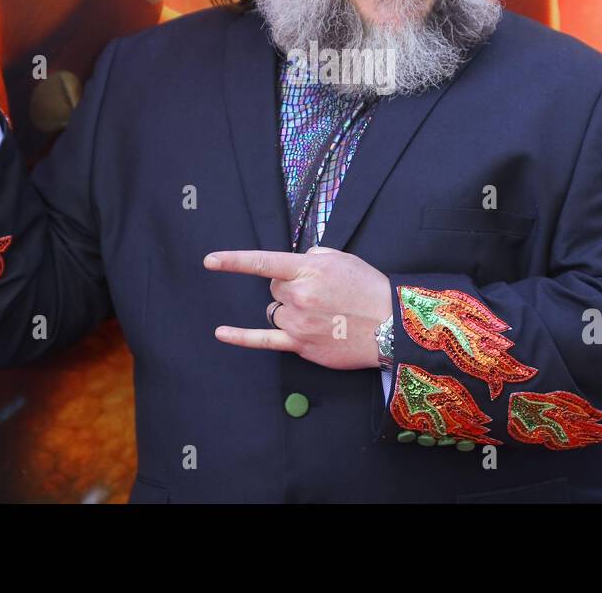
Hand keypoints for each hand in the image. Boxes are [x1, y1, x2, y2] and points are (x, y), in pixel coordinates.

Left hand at [206, 246, 393, 369]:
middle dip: (289, 290)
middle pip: (273, 290)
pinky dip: (240, 336)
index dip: (234, 261)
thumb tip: (297, 262)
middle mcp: (298, 295)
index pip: (264, 262)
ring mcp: (297, 322)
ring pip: (274, 312)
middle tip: (320, 297)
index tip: (210, 261)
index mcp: (308, 269)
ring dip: (288, 311)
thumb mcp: (343, 259)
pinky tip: (222, 332)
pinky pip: (263, 339)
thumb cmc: (369, 289)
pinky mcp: (300, 345)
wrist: (391, 325)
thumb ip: (314, 257)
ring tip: (320, 316)